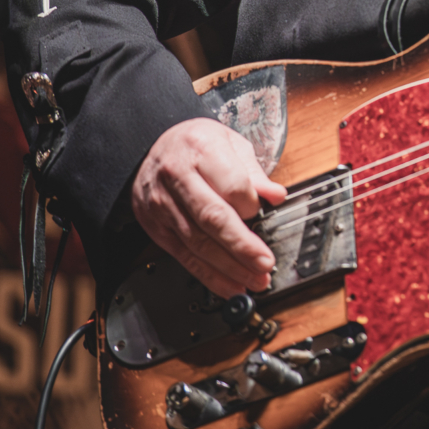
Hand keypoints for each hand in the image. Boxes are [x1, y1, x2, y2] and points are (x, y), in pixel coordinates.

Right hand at [131, 118, 287, 297]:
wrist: (151, 148)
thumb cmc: (196, 145)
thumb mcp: (230, 143)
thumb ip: (254, 173)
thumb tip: (277, 195)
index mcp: (201, 150)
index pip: (231, 186)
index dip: (252, 205)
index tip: (265, 214)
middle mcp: (178, 178)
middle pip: (213, 218)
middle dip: (242, 247)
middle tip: (265, 264)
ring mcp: (163, 205)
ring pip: (197, 242)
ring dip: (228, 267)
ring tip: (253, 280)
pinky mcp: (156, 227)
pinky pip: (184, 255)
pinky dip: (208, 274)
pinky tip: (229, 285)